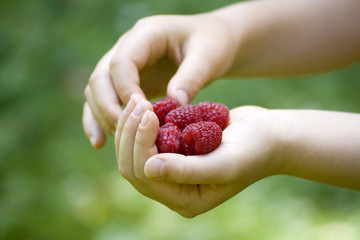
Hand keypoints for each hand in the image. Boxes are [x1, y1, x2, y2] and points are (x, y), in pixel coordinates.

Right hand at [83, 13, 238, 147]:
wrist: (210, 41)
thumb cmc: (212, 44)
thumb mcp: (209, 56)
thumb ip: (192, 77)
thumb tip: (174, 105)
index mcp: (147, 34)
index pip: (122, 63)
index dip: (127, 90)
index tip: (145, 114)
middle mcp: (128, 47)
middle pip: (101, 77)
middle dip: (109, 108)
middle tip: (126, 133)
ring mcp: (124, 64)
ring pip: (96, 90)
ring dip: (103, 117)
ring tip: (120, 142)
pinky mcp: (127, 81)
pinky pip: (104, 99)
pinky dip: (98, 119)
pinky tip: (100, 143)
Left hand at [115, 95, 281, 216]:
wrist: (268, 135)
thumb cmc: (254, 150)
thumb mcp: (225, 163)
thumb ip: (187, 170)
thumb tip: (149, 169)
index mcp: (185, 200)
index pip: (146, 176)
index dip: (140, 144)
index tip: (148, 113)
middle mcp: (174, 189)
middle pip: (133, 166)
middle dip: (130, 134)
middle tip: (138, 102)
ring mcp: (172, 171)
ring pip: (135, 153)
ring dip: (132, 127)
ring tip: (138, 101)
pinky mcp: (173, 152)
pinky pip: (146, 141)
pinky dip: (141, 125)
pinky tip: (144, 105)